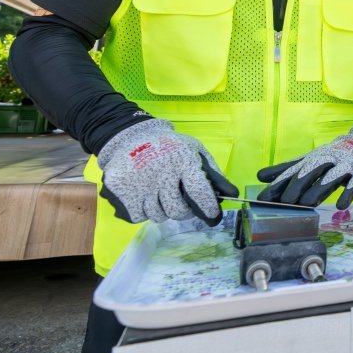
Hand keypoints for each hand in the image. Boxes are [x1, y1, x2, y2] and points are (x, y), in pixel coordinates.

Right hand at [97, 118, 237, 225]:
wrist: (129, 137)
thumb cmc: (169, 146)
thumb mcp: (194, 150)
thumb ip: (211, 172)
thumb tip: (230, 194)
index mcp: (183, 161)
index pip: (199, 192)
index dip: (208, 208)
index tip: (213, 216)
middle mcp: (162, 174)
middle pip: (177, 210)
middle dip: (184, 211)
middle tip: (183, 203)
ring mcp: (139, 184)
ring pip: (158, 215)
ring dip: (163, 209)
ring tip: (161, 192)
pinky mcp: (121, 193)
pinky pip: (140, 216)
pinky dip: (144, 210)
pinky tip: (145, 194)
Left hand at [257, 123, 352, 207]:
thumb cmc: (335, 156)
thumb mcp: (310, 160)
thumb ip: (287, 169)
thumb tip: (260, 176)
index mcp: (313, 159)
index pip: (293, 171)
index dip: (279, 184)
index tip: (263, 198)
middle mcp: (328, 160)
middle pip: (311, 172)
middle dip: (298, 186)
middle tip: (286, 202)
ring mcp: (345, 166)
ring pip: (331, 177)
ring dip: (319, 189)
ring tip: (308, 203)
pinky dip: (349, 193)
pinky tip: (341, 205)